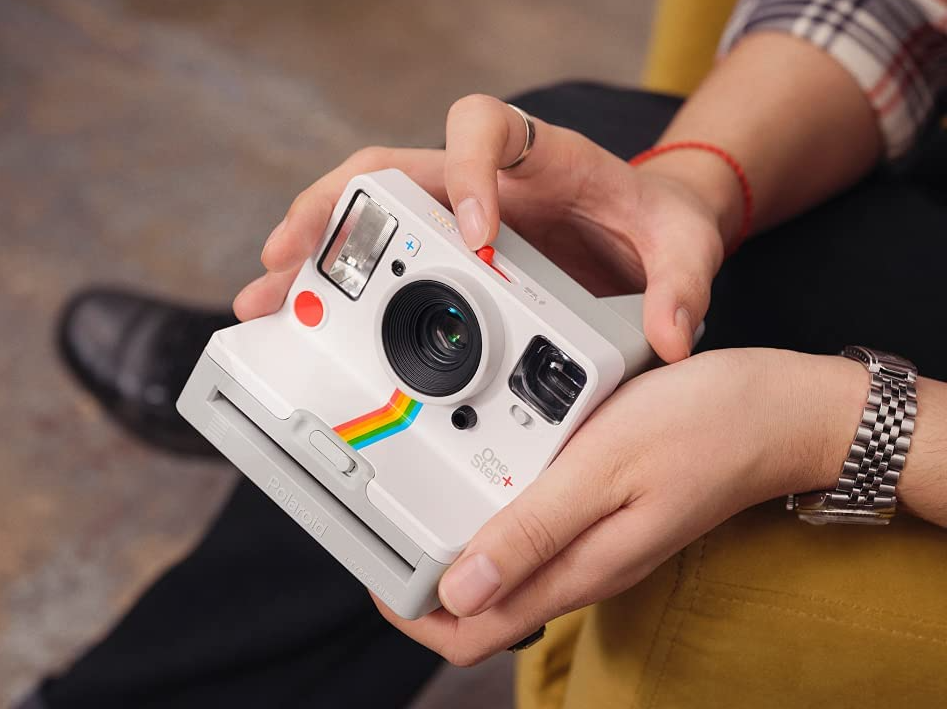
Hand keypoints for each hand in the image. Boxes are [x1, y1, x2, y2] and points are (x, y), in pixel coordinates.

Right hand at [234, 94, 735, 361]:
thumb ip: (683, 284)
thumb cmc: (652, 224)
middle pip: (390, 164)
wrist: (643, 232)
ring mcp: (453, 213)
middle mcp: (483, 177)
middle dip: (336, 206)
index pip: (485, 127)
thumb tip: (671, 338)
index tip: (474, 231)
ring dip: (311, 248)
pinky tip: (297, 315)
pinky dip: (333, 285)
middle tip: (290, 251)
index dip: (468, 169)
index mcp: (540, 155)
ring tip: (267, 292)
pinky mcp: (441, 253)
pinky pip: (375, 256)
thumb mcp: (681, 245)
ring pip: (364, 210)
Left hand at [372, 348, 867, 664]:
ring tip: (427, 491)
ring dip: (460, 541)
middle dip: (427, 577)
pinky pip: (534, 530)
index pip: (474, 632)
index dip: (415, 614)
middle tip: (391, 522)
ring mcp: (594, 542)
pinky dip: (498, 509)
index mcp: (576, 569)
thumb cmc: (703, 429)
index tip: (379, 573)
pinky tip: (489, 465)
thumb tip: (459, 589)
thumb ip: (532, 532)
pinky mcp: (605, 513)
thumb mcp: (604, 469)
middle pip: (482, 603)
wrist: (778, 411)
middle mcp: (581, 566)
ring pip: (505, 565)